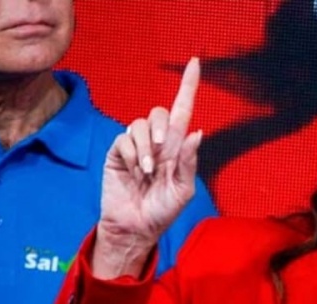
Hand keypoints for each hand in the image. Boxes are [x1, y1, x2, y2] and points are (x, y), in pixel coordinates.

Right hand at [93, 58, 202, 278]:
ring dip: (147, 147)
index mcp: (177, 148)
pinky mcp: (117, 153)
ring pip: (140, 124)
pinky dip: (133, 154)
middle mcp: (158, 142)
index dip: (189, 87)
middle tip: (163, 148)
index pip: (184, 111)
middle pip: (160, 113)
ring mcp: (136, 146)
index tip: (196, 62)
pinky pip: (124, 139)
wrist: (136, 227)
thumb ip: (189, 162)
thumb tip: (198, 132)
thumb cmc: (162, 211)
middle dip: (163, 126)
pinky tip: (135, 171)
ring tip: (147, 171)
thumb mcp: (182, 190)